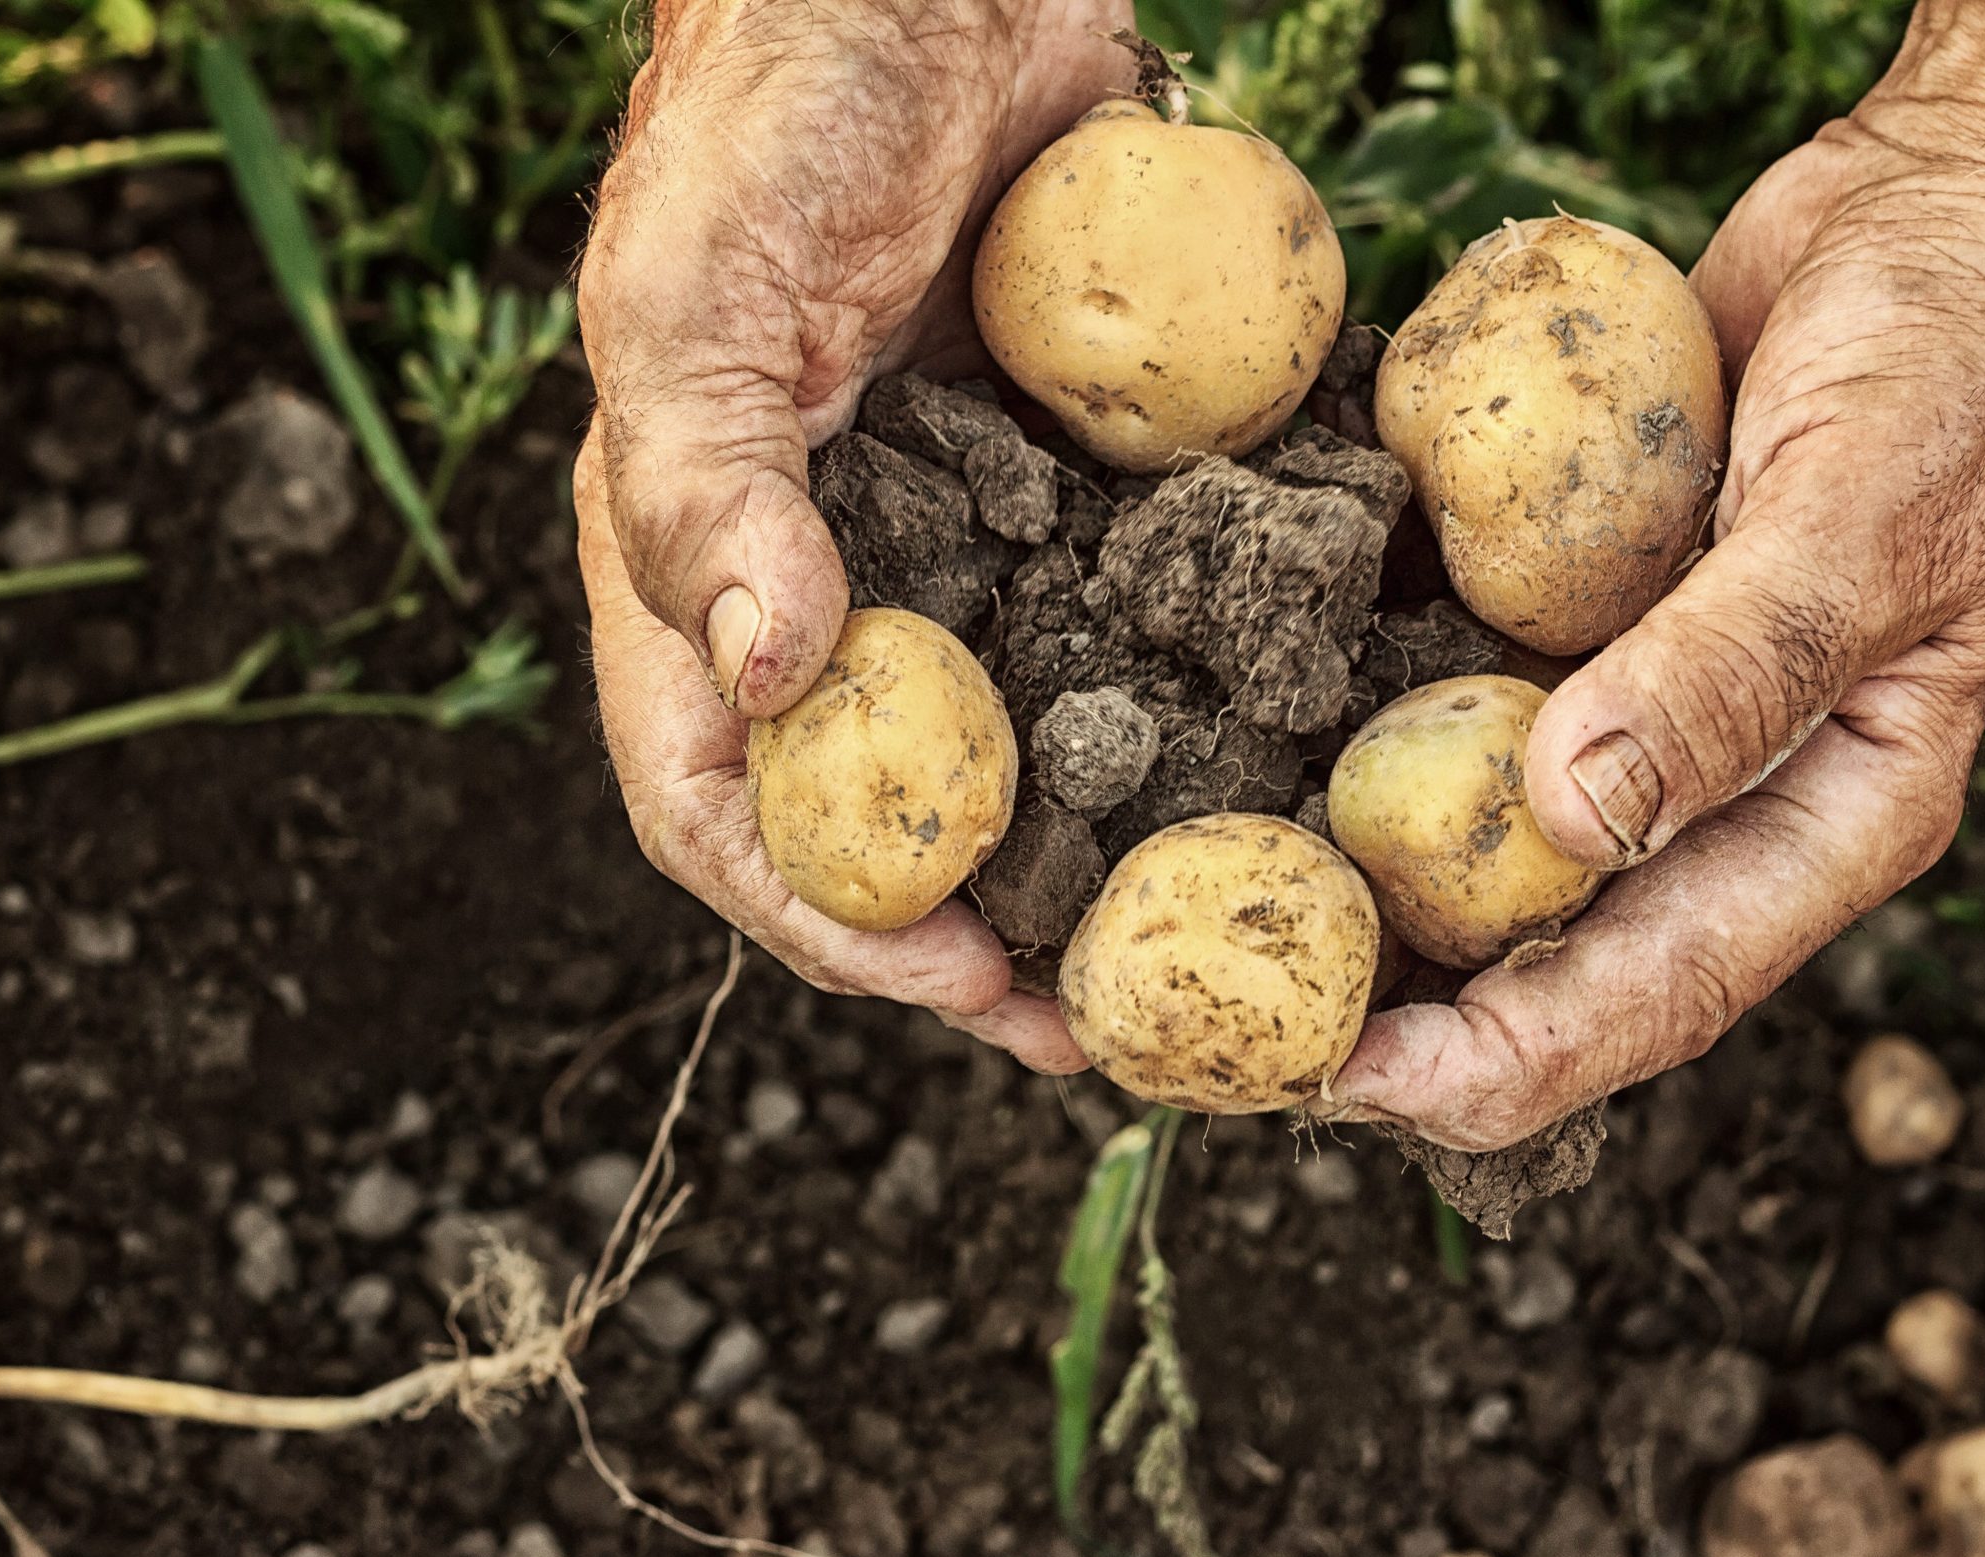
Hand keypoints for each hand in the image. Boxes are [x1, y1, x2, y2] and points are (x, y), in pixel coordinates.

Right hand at [575, 0, 1130, 1070]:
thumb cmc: (777, 109)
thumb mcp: (695, 289)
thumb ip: (700, 478)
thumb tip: (763, 679)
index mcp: (706, 578)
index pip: (729, 810)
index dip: (830, 920)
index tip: (959, 983)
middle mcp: (839, 595)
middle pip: (894, 825)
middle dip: (989, 938)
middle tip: (1115, 1017)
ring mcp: (968, 555)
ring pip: (1027, 759)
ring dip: (1105, 861)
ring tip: (1210, 938)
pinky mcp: (1078, 501)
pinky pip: (1133, 632)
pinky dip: (1194, 711)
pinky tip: (1288, 765)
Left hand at [1331, 0, 1984, 1150]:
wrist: (1961, 200)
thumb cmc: (1972, 356)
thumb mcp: (1868, 517)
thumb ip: (1732, 672)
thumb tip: (1571, 817)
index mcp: (1827, 819)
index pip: (1661, 989)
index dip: (1510, 1058)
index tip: (1361, 1084)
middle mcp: (1720, 792)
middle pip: (1545, 952)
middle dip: (1396, 1011)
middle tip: (1226, 1027)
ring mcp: (1636, 705)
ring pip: (1480, 842)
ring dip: (1351, 889)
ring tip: (1200, 918)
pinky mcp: (1570, 615)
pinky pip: (1453, 694)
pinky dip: (1356, 723)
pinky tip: (1235, 733)